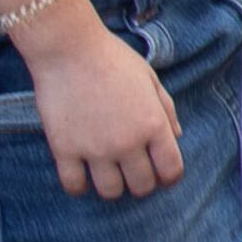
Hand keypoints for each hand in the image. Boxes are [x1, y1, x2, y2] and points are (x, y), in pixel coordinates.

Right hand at [16, 6, 185, 200]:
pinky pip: (74, 186)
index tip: (161, 176)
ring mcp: (95, 148)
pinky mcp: (65, 149)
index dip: (169, 178)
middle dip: (142, 184)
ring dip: (113, 188)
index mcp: (154, 125)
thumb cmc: (112, 59)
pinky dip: (79, 187)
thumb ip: (166, 109)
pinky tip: (81, 176)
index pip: (171, 170)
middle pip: (142, 186)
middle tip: (133, 174)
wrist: (68, 49)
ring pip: (110, 192)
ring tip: (108, 175)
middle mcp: (128, 142)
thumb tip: (177, 136)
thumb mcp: (150, 79)